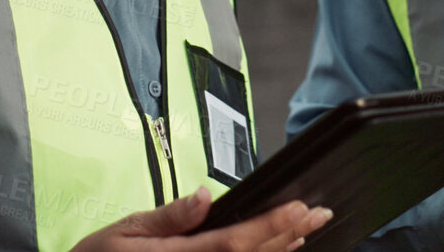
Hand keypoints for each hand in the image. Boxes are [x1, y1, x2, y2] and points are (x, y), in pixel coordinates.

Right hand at [71, 186, 333, 251]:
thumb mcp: (124, 231)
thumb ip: (167, 218)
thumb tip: (202, 197)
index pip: (232, 243)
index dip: (269, 227)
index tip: (298, 208)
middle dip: (288, 234)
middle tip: (319, 211)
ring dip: (280, 250)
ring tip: (306, 227)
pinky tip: (278, 249)